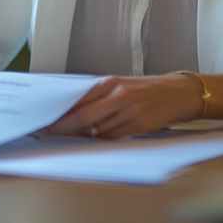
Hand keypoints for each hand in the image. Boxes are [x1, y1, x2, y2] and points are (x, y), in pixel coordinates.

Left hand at [45, 73, 203, 139]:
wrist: (176, 92)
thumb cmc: (145, 90)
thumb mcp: (119, 86)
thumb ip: (97, 97)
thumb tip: (71, 112)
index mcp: (109, 83)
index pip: (77, 100)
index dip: (59, 113)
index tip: (45, 120)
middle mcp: (117, 95)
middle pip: (82, 117)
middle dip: (62, 127)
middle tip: (48, 133)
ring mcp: (128, 110)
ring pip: (97, 130)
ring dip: (85, 136)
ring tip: (77, 137)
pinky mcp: (138, 124)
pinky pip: (113, 137)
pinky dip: (103, 140)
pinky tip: (99, 139)